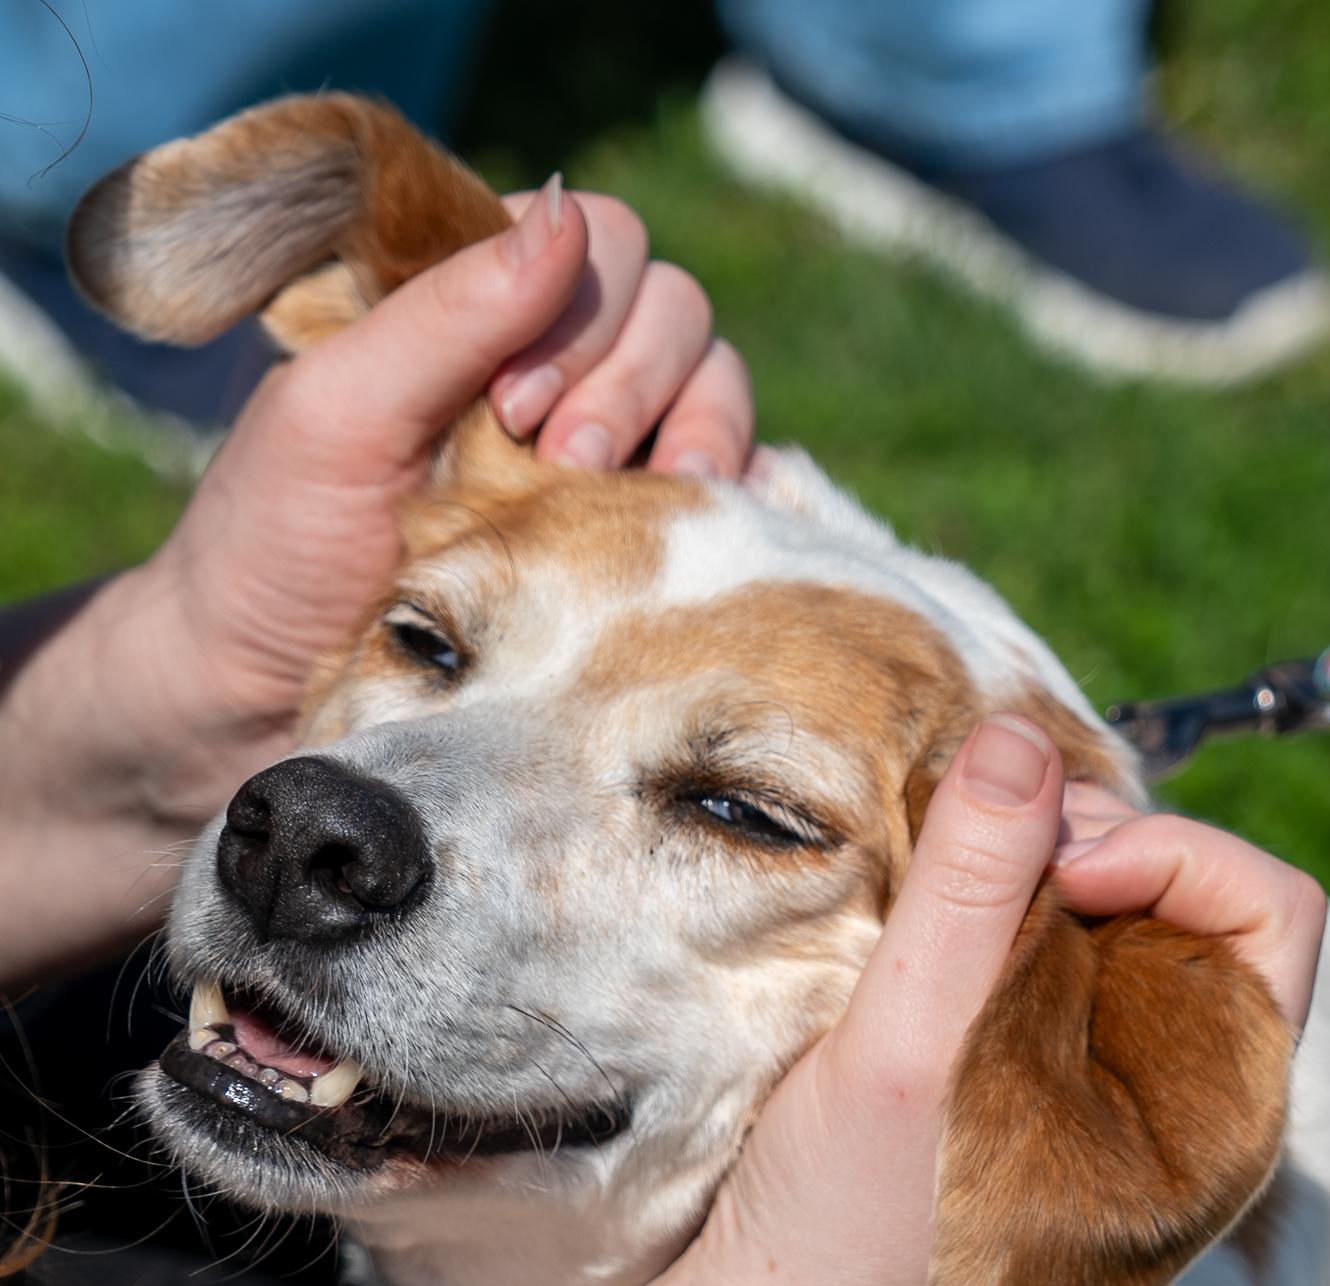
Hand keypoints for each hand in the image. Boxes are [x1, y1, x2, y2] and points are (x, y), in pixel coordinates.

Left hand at [118, 183, 750, 824]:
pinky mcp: (642, 553)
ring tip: (617, 513)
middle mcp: (558, 377)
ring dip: (693, 438)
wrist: (270, 707)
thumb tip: (567, 216)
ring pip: (718, 392)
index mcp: (481, 316)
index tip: (510, 406)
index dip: (583, 308)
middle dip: (633, 382)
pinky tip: (692, 541)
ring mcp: (611, 466)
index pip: (599, 243)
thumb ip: (448, 312)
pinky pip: (740, 495)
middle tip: (562, 469)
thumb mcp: (339, 412)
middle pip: (674, 313)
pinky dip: (739, 498)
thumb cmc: (278, 550)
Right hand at [667, 720, 1325, 1285]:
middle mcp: (1176, 1092)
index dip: (1168, 849)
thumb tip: (1021, 736)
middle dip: (1082, 842)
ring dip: (1024, 870)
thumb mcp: (908, 1047)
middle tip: (969, 849)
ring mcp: (1105, 1086)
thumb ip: (974, 889)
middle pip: (1185, 895)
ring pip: (1106, 917)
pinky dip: (989, 910)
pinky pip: (1045, 953)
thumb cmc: (848, 1226)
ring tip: (934, 886)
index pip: (1265, 911)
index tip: (1050, 858)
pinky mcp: (1035, 1077)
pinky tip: (921, 928)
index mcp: (1210, 1110)